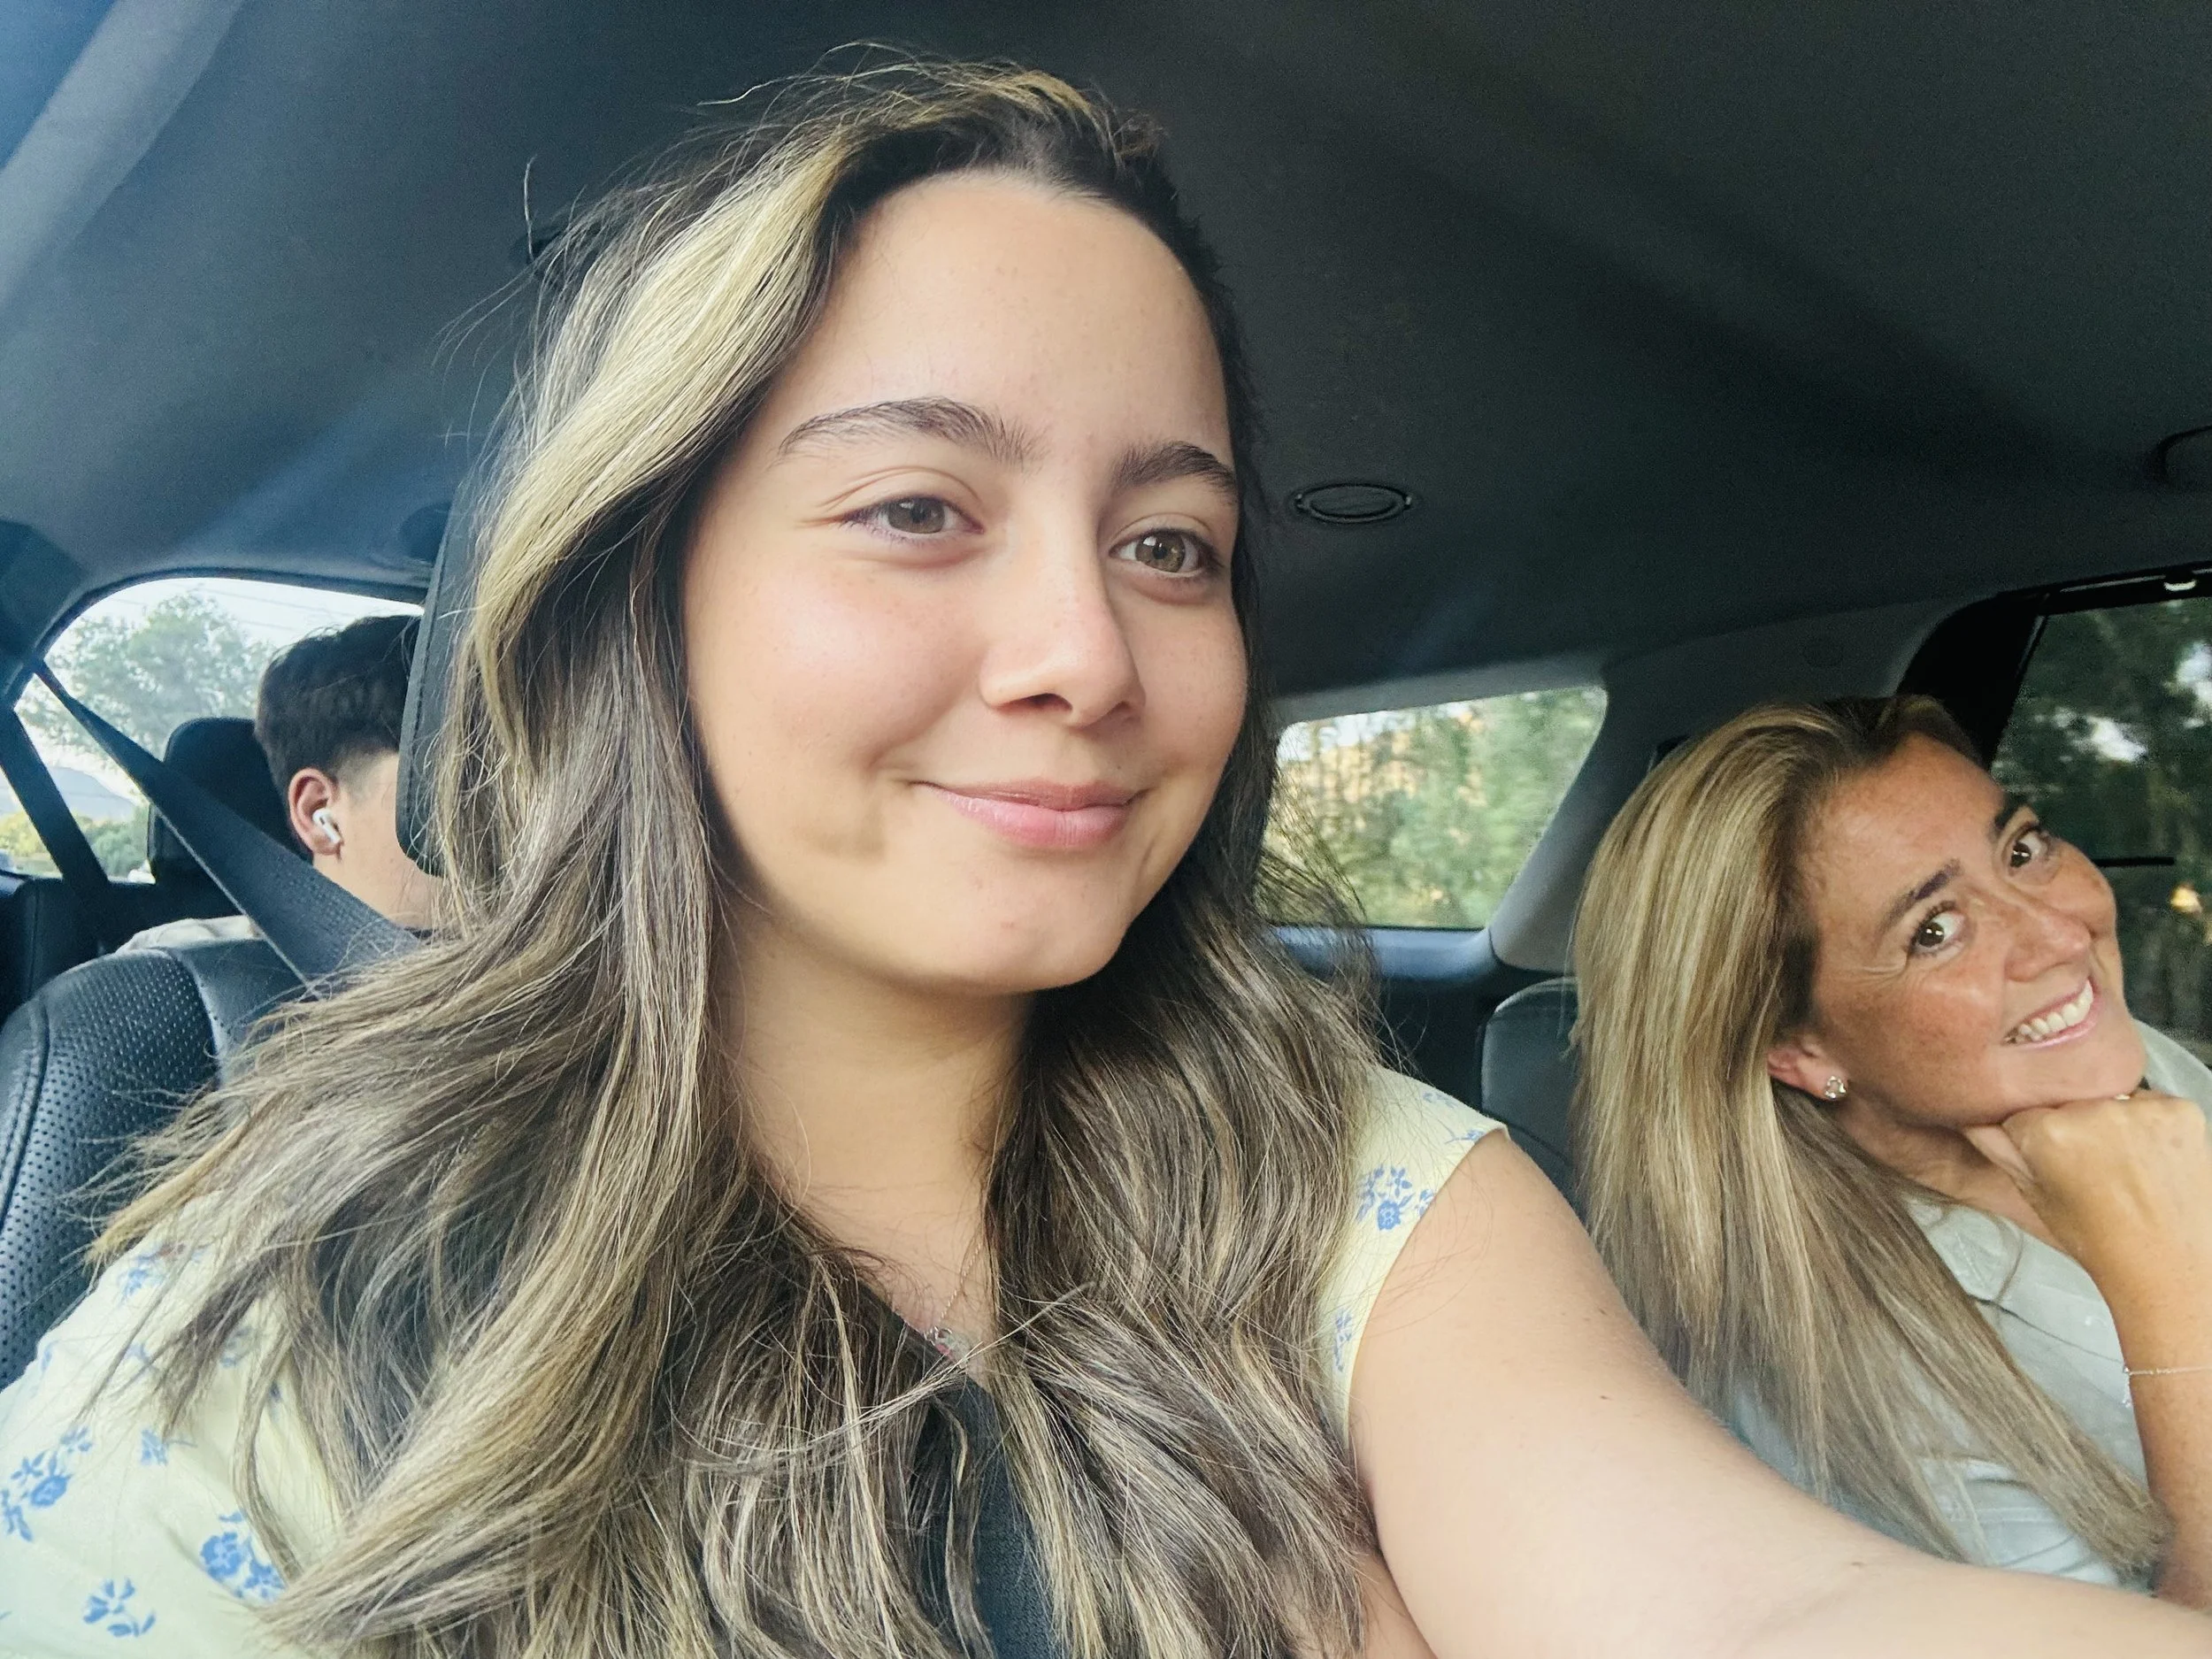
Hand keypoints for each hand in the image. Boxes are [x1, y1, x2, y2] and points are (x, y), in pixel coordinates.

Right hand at [1963, 1091, 2211, 1302]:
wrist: (2171, 1266)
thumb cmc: (2105, 1242)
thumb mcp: (2034, 1197)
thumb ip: (1996, 1148)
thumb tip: (1970, 1115)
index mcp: (2049, 1134)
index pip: (2020, 1109)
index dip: (2031, 1136)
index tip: (2048, 1159)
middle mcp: (2095, 1113)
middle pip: (2065, 1100)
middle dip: (2071, 1124)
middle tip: (2088, 1166)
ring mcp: (2142, 1109)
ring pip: (2106, 1097)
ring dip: (2110, 1120)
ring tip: (2122, 1164)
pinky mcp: (2181, 1110)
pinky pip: (2149, 1100)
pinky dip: (2149, 1123)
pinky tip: (2149, 1157)